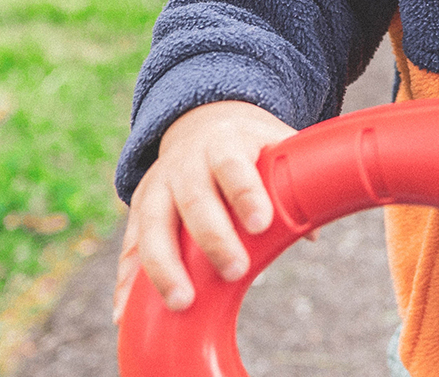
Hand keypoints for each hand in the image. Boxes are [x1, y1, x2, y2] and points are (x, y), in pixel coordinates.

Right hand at [113, 100, 295, 323]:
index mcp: (223, 143)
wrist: (203, 123)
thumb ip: (295, 182)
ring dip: (164, 266)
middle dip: (212, 237)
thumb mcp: (275, 145)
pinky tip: (127, 315)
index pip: (233, 165)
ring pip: (153, 226)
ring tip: (182, 303)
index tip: (262, 224)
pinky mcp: (139, 213)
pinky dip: (127, 282)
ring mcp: (157, 187)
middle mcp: (184, 163)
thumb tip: (311, 234)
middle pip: (192, 198)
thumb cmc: (250, 147)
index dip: (246, 193)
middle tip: (236, 270)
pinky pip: (130, 248)